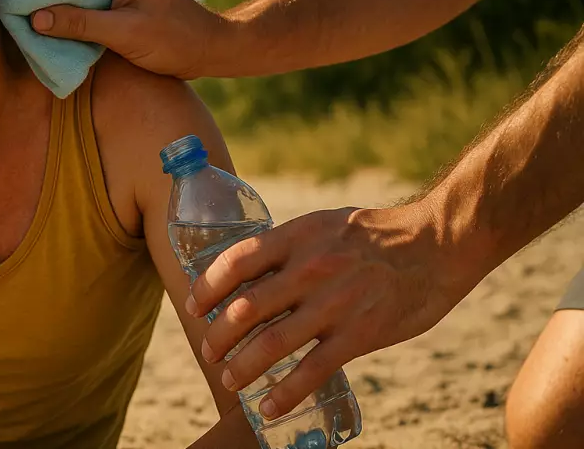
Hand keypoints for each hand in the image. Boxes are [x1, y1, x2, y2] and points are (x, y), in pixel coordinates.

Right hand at [30, 0, 230, 79]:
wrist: (213, 50)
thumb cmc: (174, 40)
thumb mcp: (123, 33)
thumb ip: (79, 24)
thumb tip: (35, 18)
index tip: (20, 5)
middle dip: (52, 1)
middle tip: (26, 21)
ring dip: (67, 12)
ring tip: (41, 31)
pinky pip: (97, 4)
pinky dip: (82, 18)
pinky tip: (67, 35)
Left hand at [187, 203, 473, 419]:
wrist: (437, 244)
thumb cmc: (374, 234)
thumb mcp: (322, 225)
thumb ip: (287, 247)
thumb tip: (246, 271)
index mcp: (297, 238)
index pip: (236, 262)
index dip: (207, 287)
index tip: (194, 306)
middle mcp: (311, 270)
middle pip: (246, 307)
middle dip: (218, 335)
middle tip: (207, 350)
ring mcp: (335, 304)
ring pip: (272, 343)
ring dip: (242, 366)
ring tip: (229, 378)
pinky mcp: (360, 334)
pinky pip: (313, 370)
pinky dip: (285, 393)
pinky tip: (269, 406)